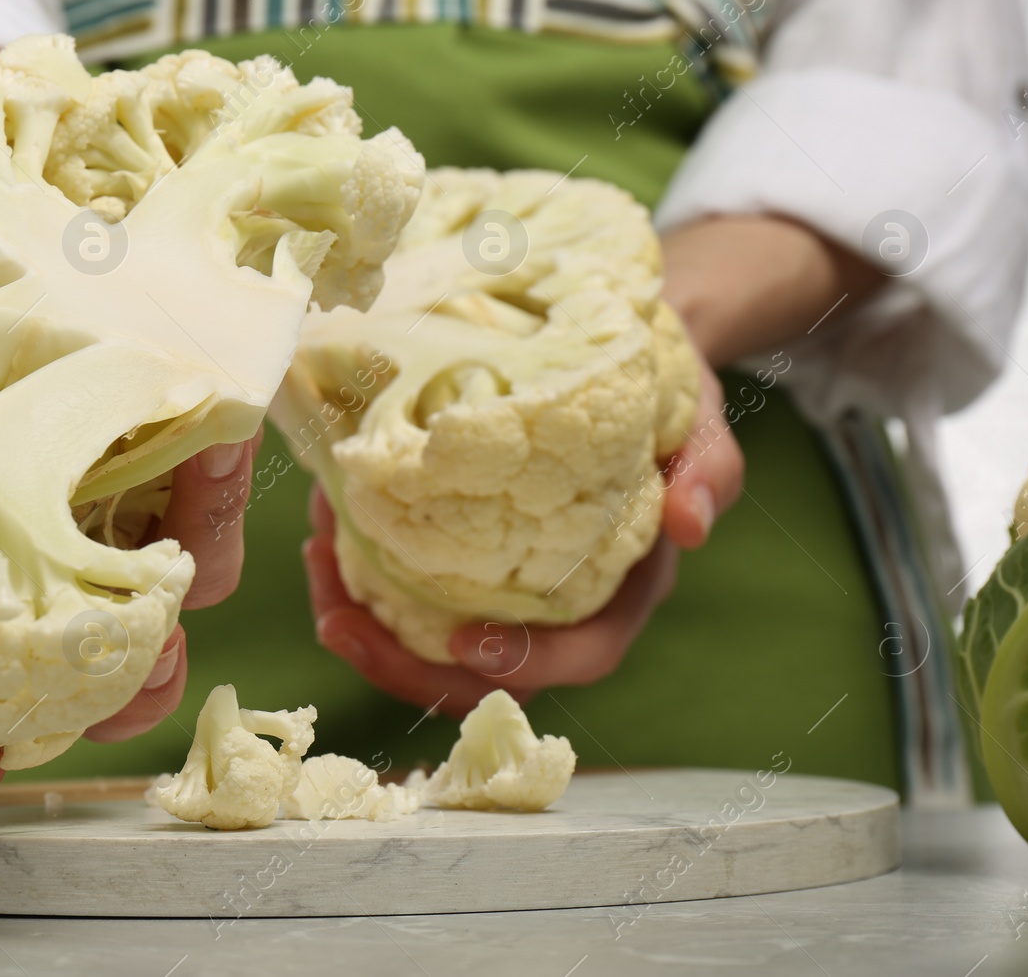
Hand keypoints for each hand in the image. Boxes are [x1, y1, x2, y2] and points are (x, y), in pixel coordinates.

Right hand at [0, 294, 262, 787]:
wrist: (101, 232)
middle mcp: (42, 532)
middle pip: (56, 654)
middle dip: (67, 703)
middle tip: (75, 718)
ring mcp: (122, 512)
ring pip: (146, 613)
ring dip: (151, 640)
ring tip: (154, 647)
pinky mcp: (197, 471)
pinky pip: (212, 520)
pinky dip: (211, 502)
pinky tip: (210, 451)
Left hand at [303, 355, 742, 716]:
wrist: (613, 353)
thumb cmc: (659, 395)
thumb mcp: (697, 420)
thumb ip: (708, 468)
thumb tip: (692, 523)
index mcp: (619, 588)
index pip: (581, 654)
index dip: (524, 665)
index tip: (463, 643)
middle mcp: (555, 604)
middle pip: (482, 674)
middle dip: (406, 668)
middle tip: (343, 625)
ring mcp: (498, 586)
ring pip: (427, 642)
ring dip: (366, 625)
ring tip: (318, 571)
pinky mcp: (452, 553)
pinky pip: (399, 588)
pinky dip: (355, 574)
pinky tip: (321, 532)